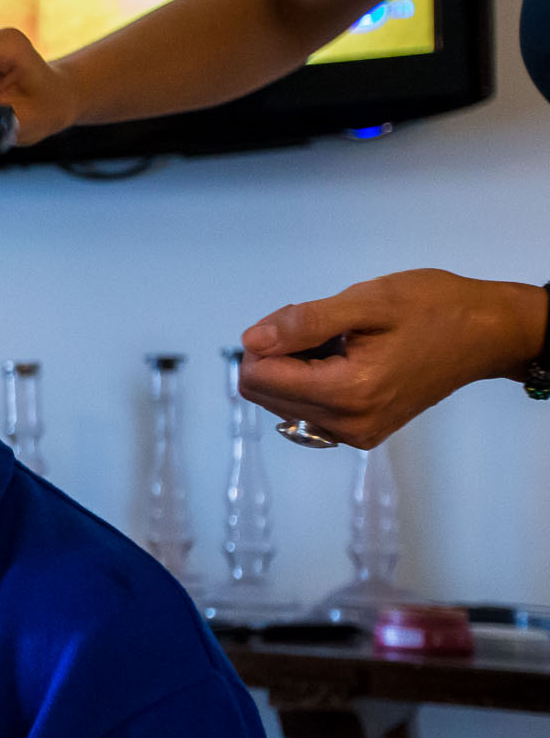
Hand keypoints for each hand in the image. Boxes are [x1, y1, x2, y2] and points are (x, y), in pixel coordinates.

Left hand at [238, 270, 545, 448]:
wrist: (486, 334)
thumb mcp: (367, 302)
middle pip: (265, 391)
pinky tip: (345, 358)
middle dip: (280, 353)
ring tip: (340, 341)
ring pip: (283, 400)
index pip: (258, 377)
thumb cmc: (434, 309)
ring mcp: (356, 435)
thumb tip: (250, 342)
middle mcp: (347, 425)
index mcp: (347, 393)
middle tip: (324, 326)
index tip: (302, 317)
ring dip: (297, 366)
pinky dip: (313, 380)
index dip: (266, 340)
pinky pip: (309, 409)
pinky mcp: (363, 433)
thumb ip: (303, 323)